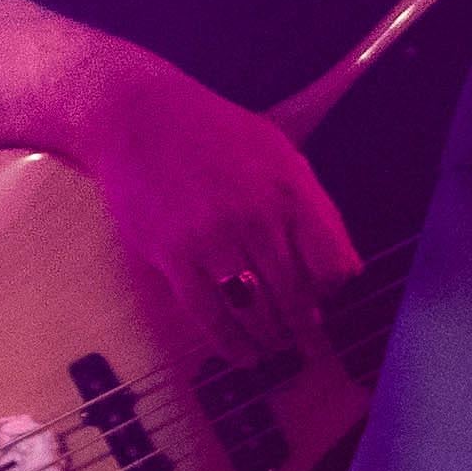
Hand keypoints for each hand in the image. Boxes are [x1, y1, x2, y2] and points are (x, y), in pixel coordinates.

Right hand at [75, 57, 357, 343]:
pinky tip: (243, 353)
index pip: (334, 266)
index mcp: (290, 189)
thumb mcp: (278, 151)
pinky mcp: (173, 257)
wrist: (136, 116)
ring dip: (270, 339)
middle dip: (303, 327)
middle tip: (302, 342)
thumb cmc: (213, 133)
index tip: (321, 296)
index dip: (331, 289)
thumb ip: (311, 206)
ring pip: (258, 313)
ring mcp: (214, 239)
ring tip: (272, 346)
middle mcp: (257, 217)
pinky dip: (232, 344)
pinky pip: (211, 317)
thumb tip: (335, 273)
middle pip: (297, 297)